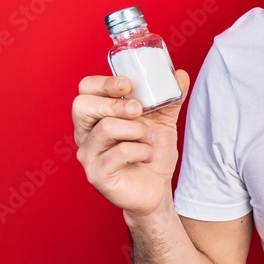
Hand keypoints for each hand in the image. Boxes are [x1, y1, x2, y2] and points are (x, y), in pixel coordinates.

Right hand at [73, 71, 189, 217]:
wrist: (156, 188)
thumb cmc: (152, 152)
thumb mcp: (163, 120)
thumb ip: (171, 97)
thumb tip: (180, 74)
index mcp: (97, 115)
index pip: (86, 89)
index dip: (105, 82)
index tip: (129, 84)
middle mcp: (86, 133)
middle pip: (82, 105)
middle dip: (116, 103)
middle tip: (139, 110)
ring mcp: (88, 154)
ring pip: (106, 127)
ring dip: (138, 130)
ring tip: (148, 139)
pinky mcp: (97, 174)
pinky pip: (119, 153)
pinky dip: (141, 150)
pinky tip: (146, 155)